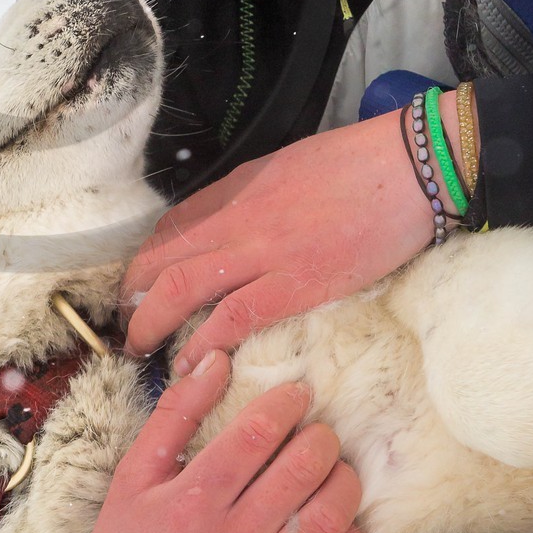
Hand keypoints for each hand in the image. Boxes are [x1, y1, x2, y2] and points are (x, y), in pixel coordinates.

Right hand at [43, 353, 366, 532]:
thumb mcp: (134, 474)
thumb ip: (175, 413)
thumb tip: (216, 360)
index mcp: (193, 497)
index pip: (258, 433)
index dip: (287, 404)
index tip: (298, 393)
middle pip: (301, 471)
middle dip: (322, 438)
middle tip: (319, 432)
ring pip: (326, 521)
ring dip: (344, 484)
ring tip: (334, 471)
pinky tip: (346, 529)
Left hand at [121, 98, 459, 372]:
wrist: (407, 166)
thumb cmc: (358, 165)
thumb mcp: (286, 168)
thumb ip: (251, 197)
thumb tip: (226, 225)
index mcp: (236, 190)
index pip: (171, 228)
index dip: (146, 262)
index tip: (139, 287)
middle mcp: (236, 220)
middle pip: (160, 259)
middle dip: (132, 294)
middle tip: (125, 325)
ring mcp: (262, 252)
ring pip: (180, 287)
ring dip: (151, 322)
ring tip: (140, 349)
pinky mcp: (294, 284)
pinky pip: (232, 317)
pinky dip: (202, 344)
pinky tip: (190, 366)